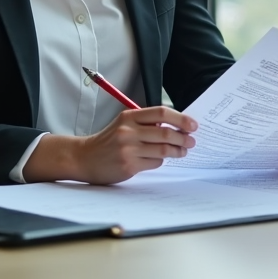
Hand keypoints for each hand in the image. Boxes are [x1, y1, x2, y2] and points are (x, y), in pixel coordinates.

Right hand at [74, 106, 197, 184]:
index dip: (180, 118)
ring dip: (177, 151)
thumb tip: (175, 125)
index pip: (161, 113)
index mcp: (129, 116)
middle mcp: (128, 131)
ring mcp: (128, 149)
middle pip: (165, 132)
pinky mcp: (129, 165)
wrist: (85, 158)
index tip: (192, 124)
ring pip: (163, 150)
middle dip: (183, 137)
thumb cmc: (108, 140)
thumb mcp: (123, 124)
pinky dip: (162, 161)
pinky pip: (154, 163)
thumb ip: (145, 123)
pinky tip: (162, 159)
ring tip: (183, 151)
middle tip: (191, 141)